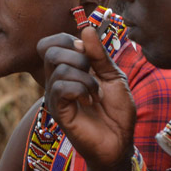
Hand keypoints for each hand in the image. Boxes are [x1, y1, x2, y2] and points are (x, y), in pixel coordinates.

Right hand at [37, 27, 135, 170]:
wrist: (120, 142)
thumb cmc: (117, 111)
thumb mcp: (113, 76)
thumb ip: (99, 54)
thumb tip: (86, 29)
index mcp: (67, 69)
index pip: (51, 43)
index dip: (68, 40)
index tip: (89, 54)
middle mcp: (55, 80)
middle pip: (50, 50)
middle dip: (78, 56)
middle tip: (93, 73)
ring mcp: (54, 95)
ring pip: (59, 68)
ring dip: (86, 78)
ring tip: (96, 95)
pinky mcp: (57, 110)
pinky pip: (61, 87)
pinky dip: (81, 90)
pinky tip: (89, 102)